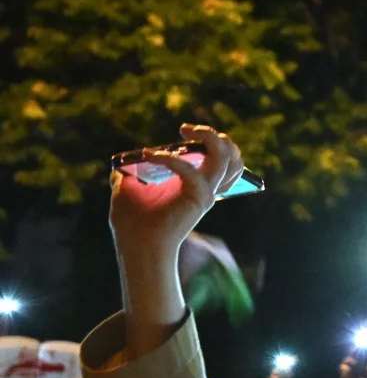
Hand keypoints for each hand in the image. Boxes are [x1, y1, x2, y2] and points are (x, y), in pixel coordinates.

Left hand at [106, 122, 243, 356]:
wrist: (136, 246)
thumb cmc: (132, 224)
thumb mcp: (126, 191)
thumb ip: (128, 176)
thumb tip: (123, 164)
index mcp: (196, 186)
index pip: (222, 160)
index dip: (210, 141)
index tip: (184, 132)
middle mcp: (207, 189)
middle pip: (233, 156)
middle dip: (215, 136)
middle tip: (188, 130)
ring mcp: (206, 194)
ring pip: (228, 159)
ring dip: (211, 139)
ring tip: (187, 132)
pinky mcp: (199, 200)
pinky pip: (194, 172)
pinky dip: (173, 160)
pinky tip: (151, 156)